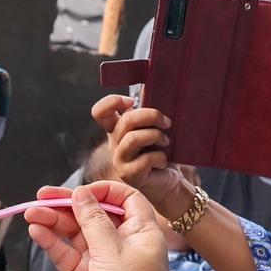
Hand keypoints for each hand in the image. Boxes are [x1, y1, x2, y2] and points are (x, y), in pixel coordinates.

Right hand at [26, 184, 178, 270]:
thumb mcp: (114, 252)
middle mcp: (121, 243)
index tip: (80, 190)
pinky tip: (36, 230)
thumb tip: (80, 193)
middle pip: (91, 214)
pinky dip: (51, 242)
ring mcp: (100, 262)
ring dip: (53, 222)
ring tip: (31, 213)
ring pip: (74, 233)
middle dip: (67, 204)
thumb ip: (93, 221)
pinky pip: (65, 255)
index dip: (102, 190)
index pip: (123, 198)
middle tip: (41, 195)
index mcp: (140, 231)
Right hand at [90, 96, 191, 217]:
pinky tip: (163, 162)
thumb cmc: (162, 155)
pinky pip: (145, 159)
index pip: (100, 111)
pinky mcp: (130, 175)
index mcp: (117, 130)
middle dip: (151, 116)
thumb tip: (149, 85)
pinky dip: (160, 157)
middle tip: (167, 122)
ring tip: (166, 143)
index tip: (132, 102)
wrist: (170, 185)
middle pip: (125, 121)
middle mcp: (114, 144)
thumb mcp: (156, 129)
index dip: (112, 101)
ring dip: (156, 136)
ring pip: (134, 138)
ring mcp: (119, 161)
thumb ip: (149, 111)